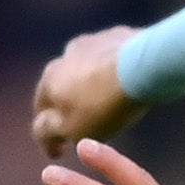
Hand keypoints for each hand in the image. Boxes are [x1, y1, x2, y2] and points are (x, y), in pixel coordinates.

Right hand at [33, 28, 142, 157]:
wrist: (143, 66)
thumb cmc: (103, 104)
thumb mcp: (71, 129)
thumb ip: (49, 131)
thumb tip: (42, 132)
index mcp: (49, 78)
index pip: (41, 107)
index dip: (48, 129)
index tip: (59, 149)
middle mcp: (65, 54)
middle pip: (63, 83)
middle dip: (69, 102)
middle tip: (82, 121)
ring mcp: (93, 41)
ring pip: (86, 67)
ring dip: (89, 82)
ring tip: (105, 99)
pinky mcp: (119, 35)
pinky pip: (111, 57)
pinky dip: (112, 70)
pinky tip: (124, 80)